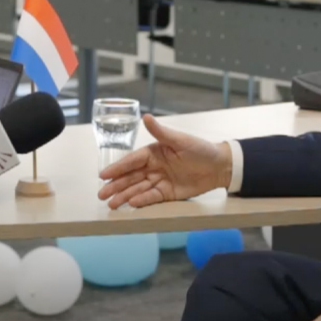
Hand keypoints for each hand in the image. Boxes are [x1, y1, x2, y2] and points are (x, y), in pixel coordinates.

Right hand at [97, 115, 232, 208]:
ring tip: (111, 204)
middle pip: (131, 177)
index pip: (132, 161)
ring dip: (124, 196)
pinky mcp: (167, 193)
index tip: (103, 175)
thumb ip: (161, 132)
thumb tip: (146, 116)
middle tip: (101, 194)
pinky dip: (141, 200)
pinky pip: (151, 197)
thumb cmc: (200, 149)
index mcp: (153, 152)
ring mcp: (159, 181)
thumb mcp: (180, 140)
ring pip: (138, 189)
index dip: (117, 168)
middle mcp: (153, 167)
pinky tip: (131, 204)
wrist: (220, 167)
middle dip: (115, 186)